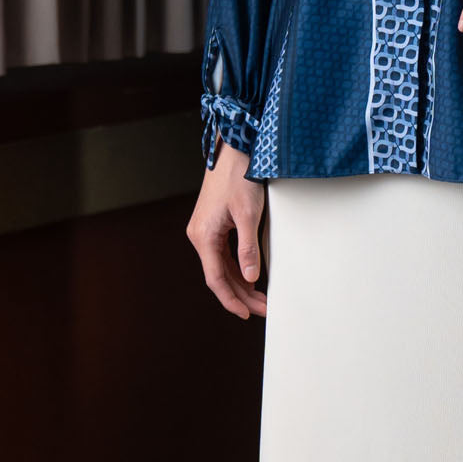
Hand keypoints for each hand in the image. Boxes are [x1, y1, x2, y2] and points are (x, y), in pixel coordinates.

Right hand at [187, 141, 267, 318]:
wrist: (233, 147)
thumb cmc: (239, 175)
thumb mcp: (248, 214)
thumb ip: (248, 248)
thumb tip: (251, 278)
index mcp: (204, 236)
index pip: (216, 279)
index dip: (232, 300)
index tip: (248, 314)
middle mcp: (199, 235)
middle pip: (219, 275)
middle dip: (241, 294)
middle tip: (263, 308)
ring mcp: (205, 229)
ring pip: (221, 265)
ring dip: (239, 282)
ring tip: (260, 297)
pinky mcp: (212, 222)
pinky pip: (222, 252)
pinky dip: (236, 266)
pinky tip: (249, 275)